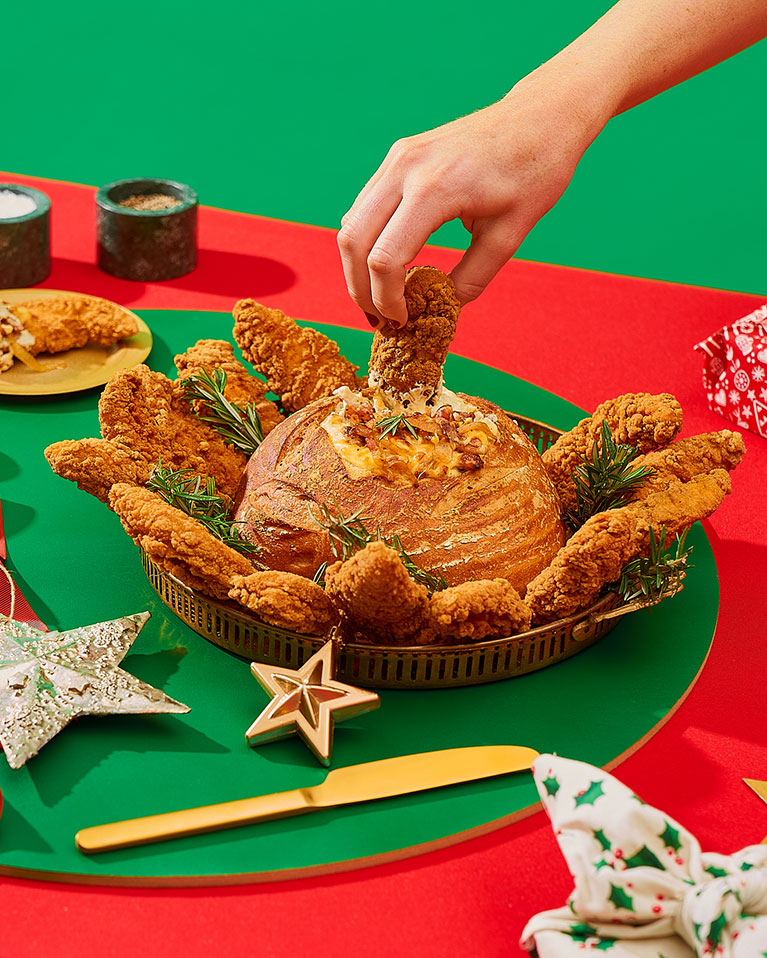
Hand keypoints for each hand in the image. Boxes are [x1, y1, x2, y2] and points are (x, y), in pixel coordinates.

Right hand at [338, 80, 605, 326]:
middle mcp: (406, 168)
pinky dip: (367, 242)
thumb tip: (442, 310)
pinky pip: (365, 206)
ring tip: (379, 298)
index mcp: (436, 189)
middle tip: (379, 320)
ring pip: (351, 224)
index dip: (387, 299)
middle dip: (360, 289)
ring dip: (357, 267)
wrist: (540, 116)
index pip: (386, 259)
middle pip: (353, 242)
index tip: (403, 321)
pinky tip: (387, 266)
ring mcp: (397, 158)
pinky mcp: (398, 156)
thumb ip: (471, 278)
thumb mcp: (509, 236)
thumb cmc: (535, 172)